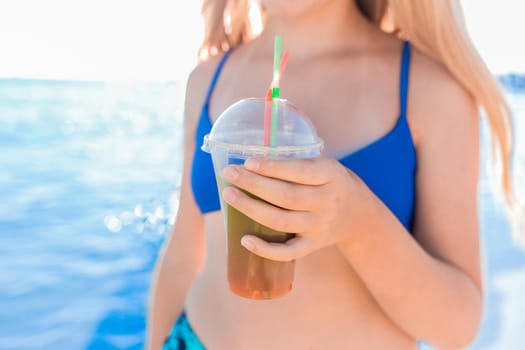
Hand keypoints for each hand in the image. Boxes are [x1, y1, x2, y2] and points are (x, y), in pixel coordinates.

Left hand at [221, 157, 375, 261]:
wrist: (359, 215)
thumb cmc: (331, 183)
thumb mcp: (324, 166)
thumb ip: (296, 164)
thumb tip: (251, 162)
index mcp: (330, 175)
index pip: (298, 171)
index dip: (271, 167)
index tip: (247, 162)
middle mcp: (327, 201)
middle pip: (285, 196)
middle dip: (253, 184)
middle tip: (230, 174)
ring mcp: (320, 226)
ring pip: (281, 221)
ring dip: (251, 209)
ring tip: (229, 196)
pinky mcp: (314, 245)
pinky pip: (288, 252)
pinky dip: (265, 249)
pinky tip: (244, 239)